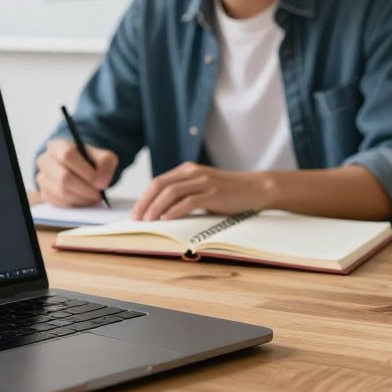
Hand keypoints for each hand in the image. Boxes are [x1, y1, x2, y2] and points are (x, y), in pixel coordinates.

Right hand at [35, 138, 116, 207]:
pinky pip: (59, 203)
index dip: (83, 169)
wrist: (80, 170)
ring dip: (81, 198)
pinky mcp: (45, 194)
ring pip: (61, 192)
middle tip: (98, 194)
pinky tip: (85, 201)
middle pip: (63, 177)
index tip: (96, 180)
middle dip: (84, 189)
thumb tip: (99, 183)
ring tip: (94, 198)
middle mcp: (46, 160)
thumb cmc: (90, 161)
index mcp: (58, 146)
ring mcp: (43, 178)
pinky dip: (75, 205)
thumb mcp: (103, 156)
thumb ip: (106, 164)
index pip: (67, 155)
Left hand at [131, 162, 271, 220]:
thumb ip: (184, 194)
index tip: (135, 213)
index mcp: (187, 170)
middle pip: (160, 185)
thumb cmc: (228, 193)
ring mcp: (203, 182)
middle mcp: (193, 172)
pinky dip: (175, 210)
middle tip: (136, 219)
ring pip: (171, 192)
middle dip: (145, 203)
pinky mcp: (214, 193)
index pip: (158, 182)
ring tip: (148, 221)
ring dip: (156, 208)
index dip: (144, 197)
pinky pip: (189, 201)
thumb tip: (160, 212)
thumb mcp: (202, 187)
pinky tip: (166, 219)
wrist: (256, 188)